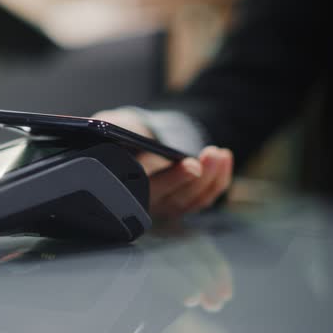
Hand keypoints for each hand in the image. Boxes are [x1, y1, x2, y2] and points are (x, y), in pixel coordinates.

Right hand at [93, 109, 232, 217]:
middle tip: (205, 159)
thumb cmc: (116, 136)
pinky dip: (218, 179)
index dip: (172, 180)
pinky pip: (205, 197)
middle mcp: (146, 203)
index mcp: (125, 189)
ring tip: (217, 153)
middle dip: (194, 180)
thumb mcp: (109, 129)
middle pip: (175, 200)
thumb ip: (109, 130)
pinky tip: (224, 157)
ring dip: (211, 178)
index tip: (190, 165)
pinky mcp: (184, 201)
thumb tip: (110, 128)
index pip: (148, 191)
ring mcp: (167, 205)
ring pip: (193, 200)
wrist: (126, 143)